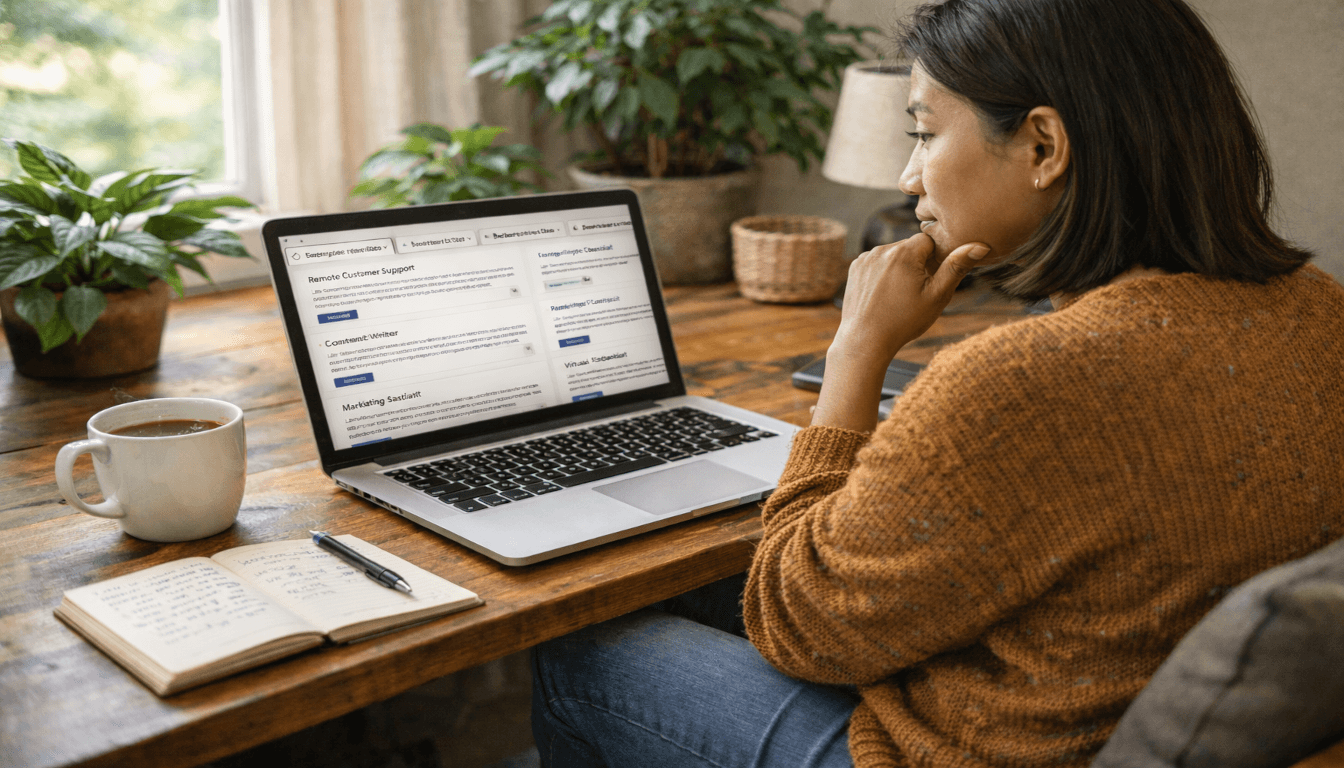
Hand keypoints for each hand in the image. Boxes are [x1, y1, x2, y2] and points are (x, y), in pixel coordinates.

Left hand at [833, 233, 989, 363]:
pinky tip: (884, 294)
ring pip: (893, 254)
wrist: (866, 340)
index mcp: (903, 252)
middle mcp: (882, 249)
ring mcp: (865, 258)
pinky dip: (883, 273)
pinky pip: (876, 262)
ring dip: (900, 267)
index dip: (935, 259)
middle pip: (910, 247)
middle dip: (918, 263)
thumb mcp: (936, 296)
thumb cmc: (903, 322)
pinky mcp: (855, 268)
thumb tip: (978, 246)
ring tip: (899, 295)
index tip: (932, 279)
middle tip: (917, 290)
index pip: (929, 241)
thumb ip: (955, 268)